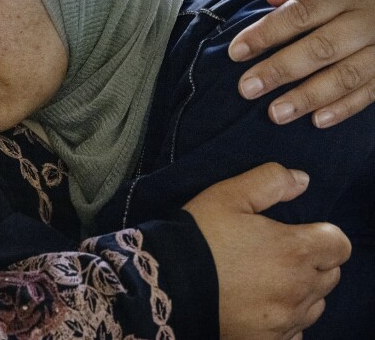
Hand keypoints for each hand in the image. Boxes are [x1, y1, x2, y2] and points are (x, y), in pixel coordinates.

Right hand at [184, 163, 350, 339]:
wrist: (166, 283)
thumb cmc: (198, 236)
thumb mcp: (227, 196)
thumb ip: (270, 181)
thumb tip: (302, 180)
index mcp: (294, 250)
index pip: (339, 243)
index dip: (320, 234)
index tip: (294, 233)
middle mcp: (299, 288)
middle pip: (330, 274)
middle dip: (312, 262)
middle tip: (275, 254)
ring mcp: (286, 319)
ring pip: (315, 304)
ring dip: (301, 291)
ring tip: (266, 280)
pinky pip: (296, 332)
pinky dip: (286, 319)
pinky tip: (260, 306)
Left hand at [229, 0, 374, 127]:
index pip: (302, 12)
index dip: (267, 33)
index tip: (236, 52)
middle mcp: (373, 15)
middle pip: (321, 48)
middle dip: (280, 70)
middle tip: (247, 89)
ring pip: (348, 75)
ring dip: (309, 97)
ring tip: (275, 114)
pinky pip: (374, 89)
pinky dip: (346, 107)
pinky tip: (317, 121)